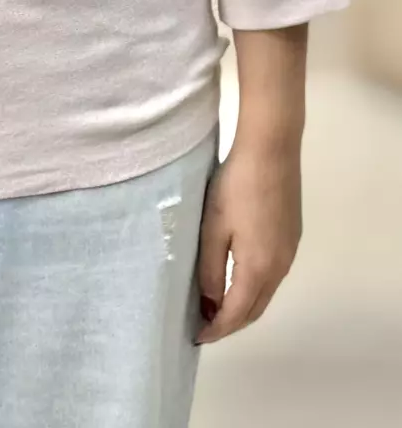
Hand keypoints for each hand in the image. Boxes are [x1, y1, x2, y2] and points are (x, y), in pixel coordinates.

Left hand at [195, 137, 301, 344]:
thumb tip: (210, 306)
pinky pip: (272, 275)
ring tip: (217, 306)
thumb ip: (211, 270)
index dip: (216, 329)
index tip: (196, 337)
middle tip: (205, 327)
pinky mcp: (291, 236)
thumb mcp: (213, 228)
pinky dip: (254, 287)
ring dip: (243, 305)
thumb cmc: (235, 187)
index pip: (236, 314)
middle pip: (255, 309)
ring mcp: (289, 252)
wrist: (272, 150)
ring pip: (265, 293)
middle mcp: (279, 267)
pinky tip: (238, 277)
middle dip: (230, 323)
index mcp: (258, 268)